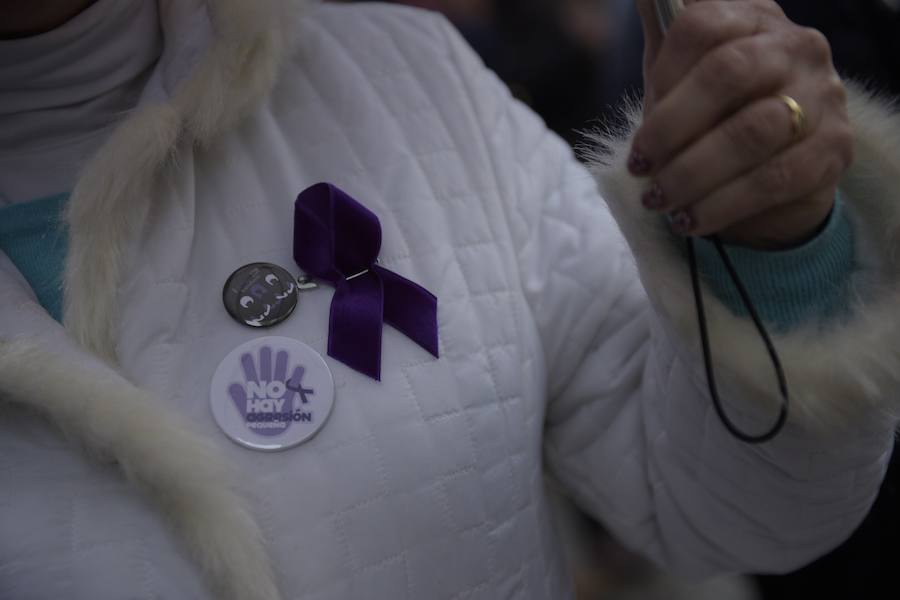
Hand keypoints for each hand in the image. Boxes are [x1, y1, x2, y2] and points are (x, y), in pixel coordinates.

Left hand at [630, 0, 852, 248]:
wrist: (771, 179)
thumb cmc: (713, 118)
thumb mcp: (681, 77)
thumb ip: (666, 39)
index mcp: (753, 20)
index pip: (702, 25)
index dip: (661, 76)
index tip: (639, 126)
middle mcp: (796, 48)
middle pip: (729, 73)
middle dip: (671, 127)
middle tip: (639, 167)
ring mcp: (823, 96)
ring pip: (751, 132)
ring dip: (692, 173)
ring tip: (658, 199)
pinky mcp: (834, 150)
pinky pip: (772, 179)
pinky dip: (721, 205)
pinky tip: (690, 220)